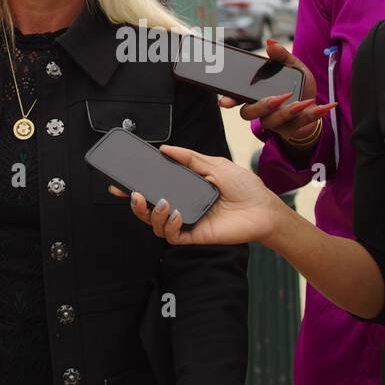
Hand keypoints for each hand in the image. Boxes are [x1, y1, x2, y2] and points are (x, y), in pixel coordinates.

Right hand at [110, 144, 283, 247]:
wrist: (264, 209)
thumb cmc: (245, 187)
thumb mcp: (215, 164)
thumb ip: (190, 158)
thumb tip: (165, 149)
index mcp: (186, 187)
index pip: (156, 187)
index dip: (136, 185)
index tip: (120, 180)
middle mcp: (183, 205)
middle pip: (150, 208)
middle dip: (135, 202)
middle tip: (129, 193)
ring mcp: (187, 221)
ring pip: (156, 224)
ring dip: (151, 213)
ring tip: (158, 202)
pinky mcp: (195, 235)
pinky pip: (172, 235)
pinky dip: (168, 225)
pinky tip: (174, 214)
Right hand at [218, 39, 333, 147]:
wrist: (314, 106)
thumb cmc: (298, 87)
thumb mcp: (293, 68)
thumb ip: (282, 57)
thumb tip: (270, 43)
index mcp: (256, 95)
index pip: (237, 98)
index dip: (229, 100)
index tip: (224, 102)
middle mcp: (261, 111)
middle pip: (249, 113)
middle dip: (262, 106)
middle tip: (278, 98)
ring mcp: (274, 123)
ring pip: (273, 121)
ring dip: (289, 111)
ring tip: (304, 102)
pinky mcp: (290, 131)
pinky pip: (299, 124)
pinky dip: (314, 114)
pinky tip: (327, 105)